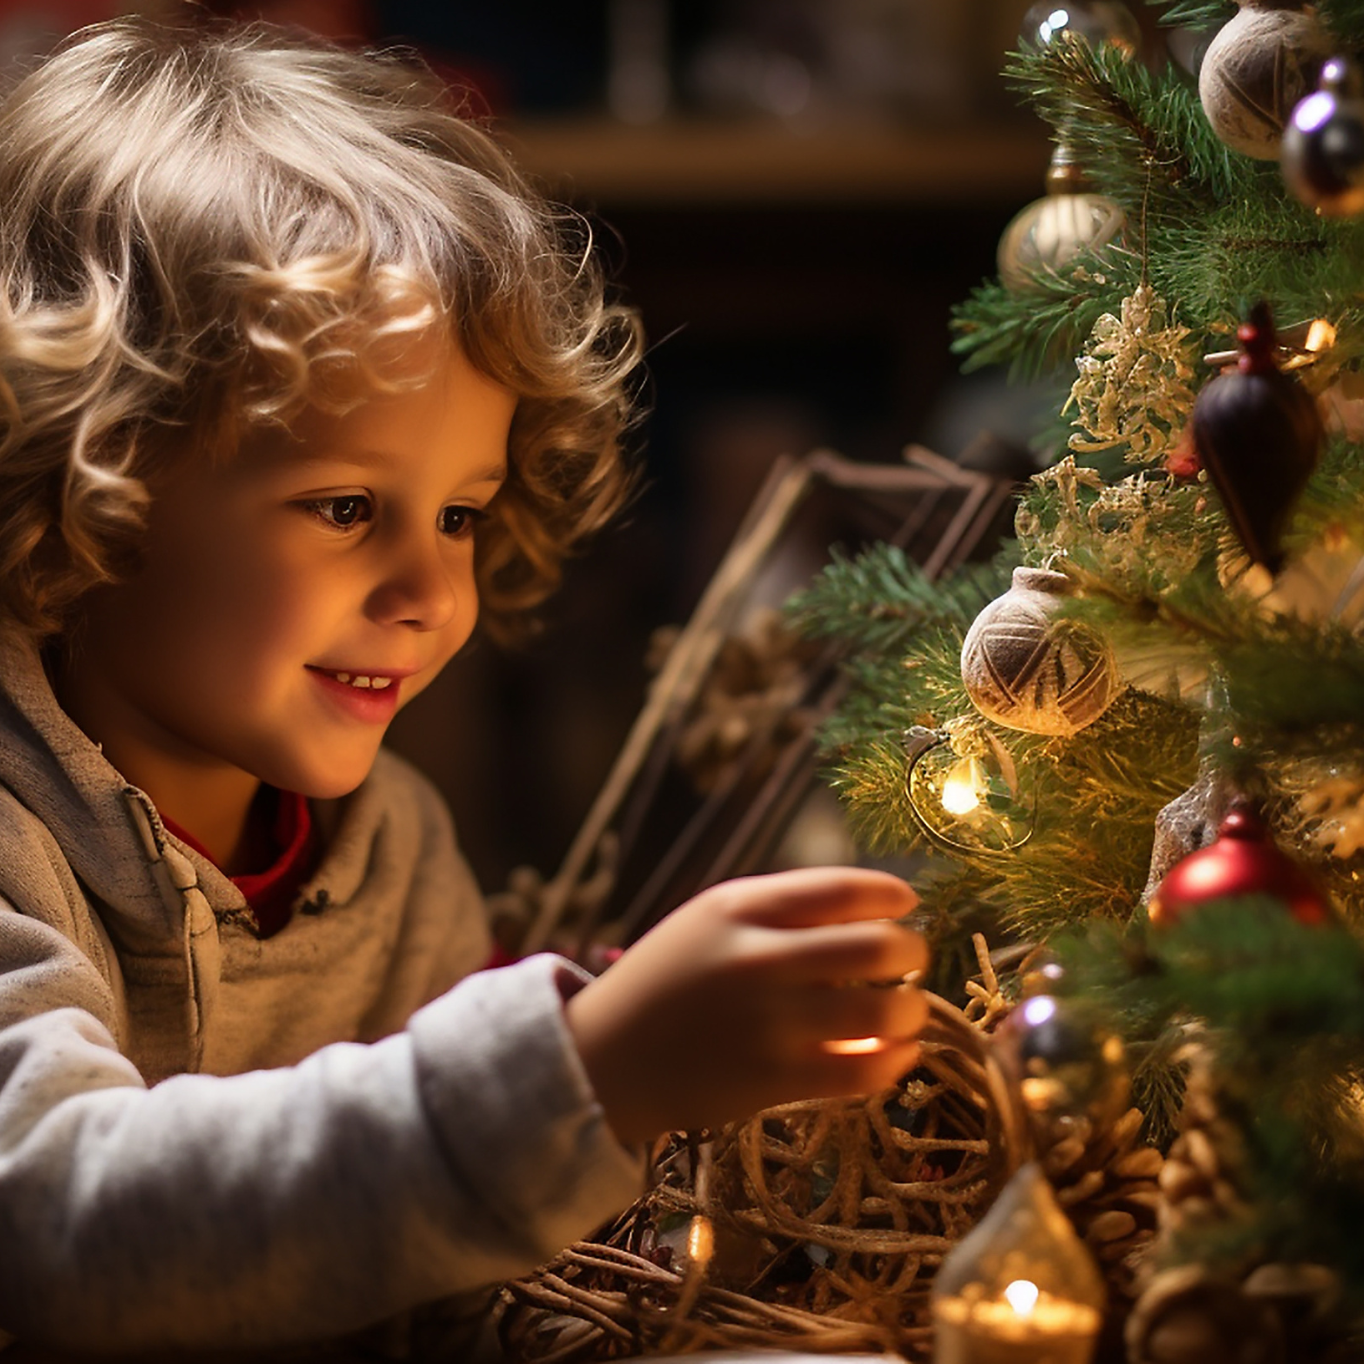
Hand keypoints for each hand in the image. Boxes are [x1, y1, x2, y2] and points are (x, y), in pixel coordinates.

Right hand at [565, 867, 928, 1146]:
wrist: (602, 1059)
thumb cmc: (664, 981)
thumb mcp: (708, 919)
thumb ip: (779, 908)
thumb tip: (869, 910)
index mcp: (741, 908)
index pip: (843, 888)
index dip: (891, 893)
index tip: (905, 902)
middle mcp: (759, 958)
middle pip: (877, 946)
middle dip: (912, 950)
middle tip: (910, 958)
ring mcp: (769, 1023)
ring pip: (883, 1012)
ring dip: (911, 1009)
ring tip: (905, 1011)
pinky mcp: (774, 1081)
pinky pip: (863, 1072)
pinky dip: (894, 1062)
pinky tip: (895, 1054)